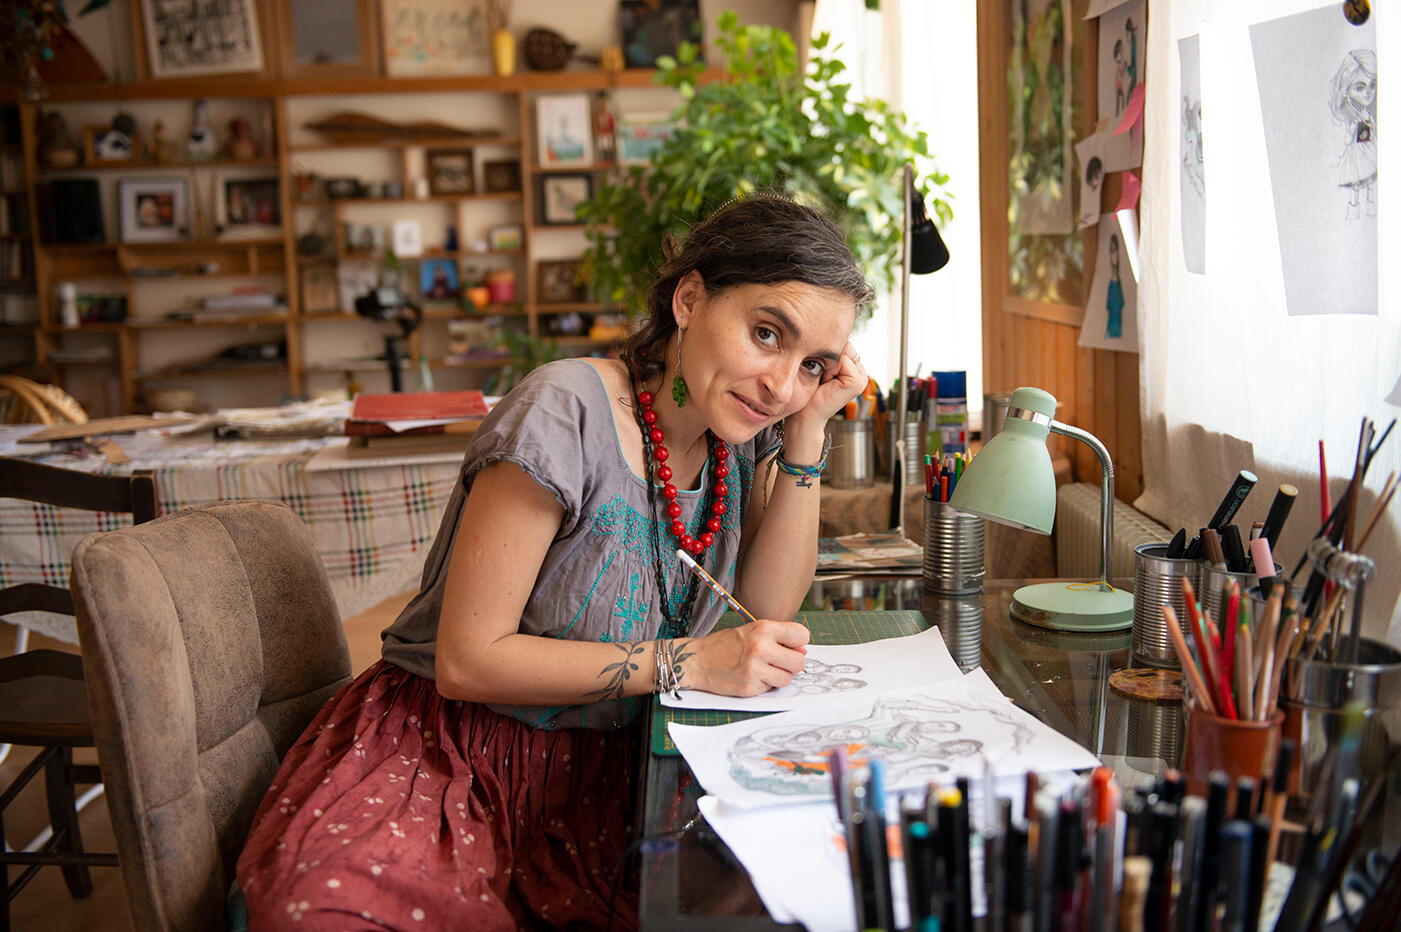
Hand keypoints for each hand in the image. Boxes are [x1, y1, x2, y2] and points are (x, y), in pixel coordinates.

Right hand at [682, 620, 809, 696]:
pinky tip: (750, 676)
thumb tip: (802, 651)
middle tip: (778, 662)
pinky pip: (770, 689)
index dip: (797, 642)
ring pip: (787, 679)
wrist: (696, 661)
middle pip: (799, 662)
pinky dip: (763, 684)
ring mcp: (755, 669)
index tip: (790, 646)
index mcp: (763, 629)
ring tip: (762, 669)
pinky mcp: (749, 687)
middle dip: (791, 664)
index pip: (801, 635)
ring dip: (778, 676)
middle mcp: (761, 648)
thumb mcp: (751, 631)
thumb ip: (777, 639)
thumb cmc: (724, 645)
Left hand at [782, 343, 868, 457]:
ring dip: (828, 362)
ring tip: (824, 379)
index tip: (819, 368)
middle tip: (821, 375)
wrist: (805, 414)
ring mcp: (862, 377)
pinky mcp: (858, 382)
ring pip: (843, 350)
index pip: (842, 341)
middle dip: (828, 356)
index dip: (826, 350)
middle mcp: (860, 370)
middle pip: (844, 343)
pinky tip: (827, 382)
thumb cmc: (808, 391)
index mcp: (853, 365)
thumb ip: (829, 349)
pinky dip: (831, 369)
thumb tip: (826, 328)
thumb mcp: (819, 364)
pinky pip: (843, 360)